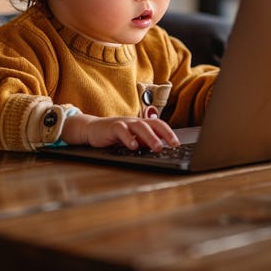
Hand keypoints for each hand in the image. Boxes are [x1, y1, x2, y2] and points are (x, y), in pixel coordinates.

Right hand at [62, 112, 180, 151]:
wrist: (93, 130)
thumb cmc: (115, 135)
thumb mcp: (132, 139)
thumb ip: (144, 143)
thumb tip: (159, 148)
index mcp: (141, 124)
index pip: (159, 125)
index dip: (169, 133)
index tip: (177, 144)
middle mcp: (135, 122)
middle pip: (153, 124)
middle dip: (164, 134)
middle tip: (172, 145)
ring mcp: (124, 123)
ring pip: (140, 126)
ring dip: (150, 137)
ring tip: (157, 147)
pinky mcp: (112, 127)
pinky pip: (121, 130)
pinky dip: (128, 138)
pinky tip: (133, 146)